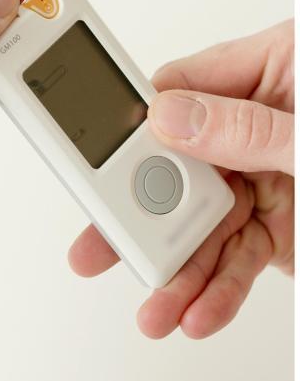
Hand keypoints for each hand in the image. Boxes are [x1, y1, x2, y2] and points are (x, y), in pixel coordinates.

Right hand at [69, 20, 293, 338]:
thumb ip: (247, 128)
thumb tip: (174, 120)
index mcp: (274, 67)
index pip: (183, 89)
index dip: (136, 127)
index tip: (98, 159)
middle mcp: (264, 119)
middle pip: (182, 166)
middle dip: (142, 217)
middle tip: (100, 249)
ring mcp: (272, 174)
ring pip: (207, 222)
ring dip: (182, 271)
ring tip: (157, 311)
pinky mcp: (285, 224)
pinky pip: (241, 256)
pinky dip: (222, 288)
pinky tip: (201, 313)